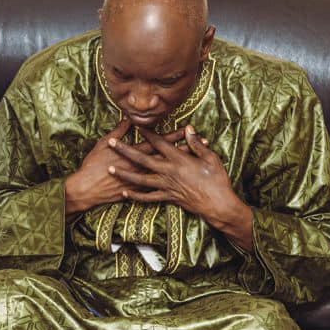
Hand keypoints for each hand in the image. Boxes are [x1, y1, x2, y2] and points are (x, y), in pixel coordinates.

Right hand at [64, 119, 188, 215]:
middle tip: (204, 144)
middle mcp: (143, 167)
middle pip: (170, 157)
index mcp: (136, 153)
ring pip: (169, 174)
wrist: (87, 188)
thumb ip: (119, 130)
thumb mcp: (105, 143)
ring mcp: (143, 181)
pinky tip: (181, 186)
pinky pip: (158, 190)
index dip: (176, 136)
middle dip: (188, 150)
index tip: (191, 130)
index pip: (160, 142)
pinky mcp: (140, 193)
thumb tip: (129, 116)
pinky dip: (170, 187)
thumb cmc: (93, 164)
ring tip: (200, 165)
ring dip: (184, 169)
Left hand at [107, 126, 254, 249]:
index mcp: (179, 159)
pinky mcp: (168, 197)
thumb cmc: (217, 180)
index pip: (159, 143)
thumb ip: (196, 144)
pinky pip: (149, 197)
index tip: (136, 125)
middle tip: (111, 143)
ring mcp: (167, 185)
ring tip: (110, 169)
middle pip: (142, 159)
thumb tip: (188, 129)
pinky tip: (125, 193)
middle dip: (125, 150)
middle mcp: (169, 171)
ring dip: (124, 174)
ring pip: (141, 179)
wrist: (219, 205)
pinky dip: (137, 196)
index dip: (147, 133)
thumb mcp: (210, 158)